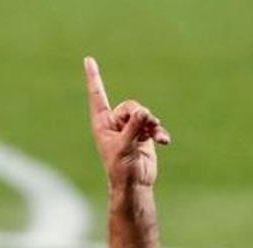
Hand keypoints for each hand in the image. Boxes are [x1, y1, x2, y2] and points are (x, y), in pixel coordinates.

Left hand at [85, 57, 170, 188]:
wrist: (134, 184)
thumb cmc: (121, 169)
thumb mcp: (125, 146)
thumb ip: (134, 127)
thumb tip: (143, 111)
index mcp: (102, 123)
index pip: (98, 96)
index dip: (94, 78)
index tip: (88, 60)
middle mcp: (115, 123)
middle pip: (130, 105)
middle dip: (140, 115)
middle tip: (145, 126)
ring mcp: (129, 128)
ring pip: (144, 114)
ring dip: (152, 124)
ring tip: (154, 137)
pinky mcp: (143, 134)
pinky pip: (154, 124)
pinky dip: (159, 131)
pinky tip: (164, 141)